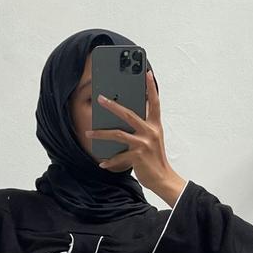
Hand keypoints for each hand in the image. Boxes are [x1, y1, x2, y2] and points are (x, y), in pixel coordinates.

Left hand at [85, 70, 184, 200]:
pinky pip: (118, 157)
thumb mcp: (153, 139)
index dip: (151, 87)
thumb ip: (143, 128)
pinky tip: (101, 163)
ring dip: (100, 133)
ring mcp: (143, 144)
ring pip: (117, 134)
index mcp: (155, 125)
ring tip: (88, 133)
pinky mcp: (137, 157)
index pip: (155, 102)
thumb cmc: (155, 159)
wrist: (163, 179)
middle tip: (100, 98)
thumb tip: (124, 119)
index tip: (147, 72)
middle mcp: (150, 132)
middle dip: (112, 105)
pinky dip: (109, 161)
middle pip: (128, 114)